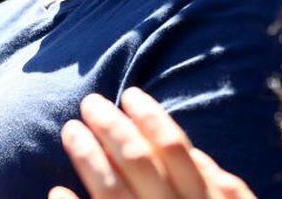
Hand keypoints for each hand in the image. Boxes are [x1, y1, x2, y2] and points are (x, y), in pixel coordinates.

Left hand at [50, 88, 256, 198]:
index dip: (151, 117)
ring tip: (69, 131)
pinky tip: (56, 193)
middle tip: (88, 103)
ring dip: (87, 158)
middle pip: (138, 163)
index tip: (130, 94)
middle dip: (111, 127)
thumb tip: (198, 154)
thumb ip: (226, 189)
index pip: (175, 150)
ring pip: (112, 193)